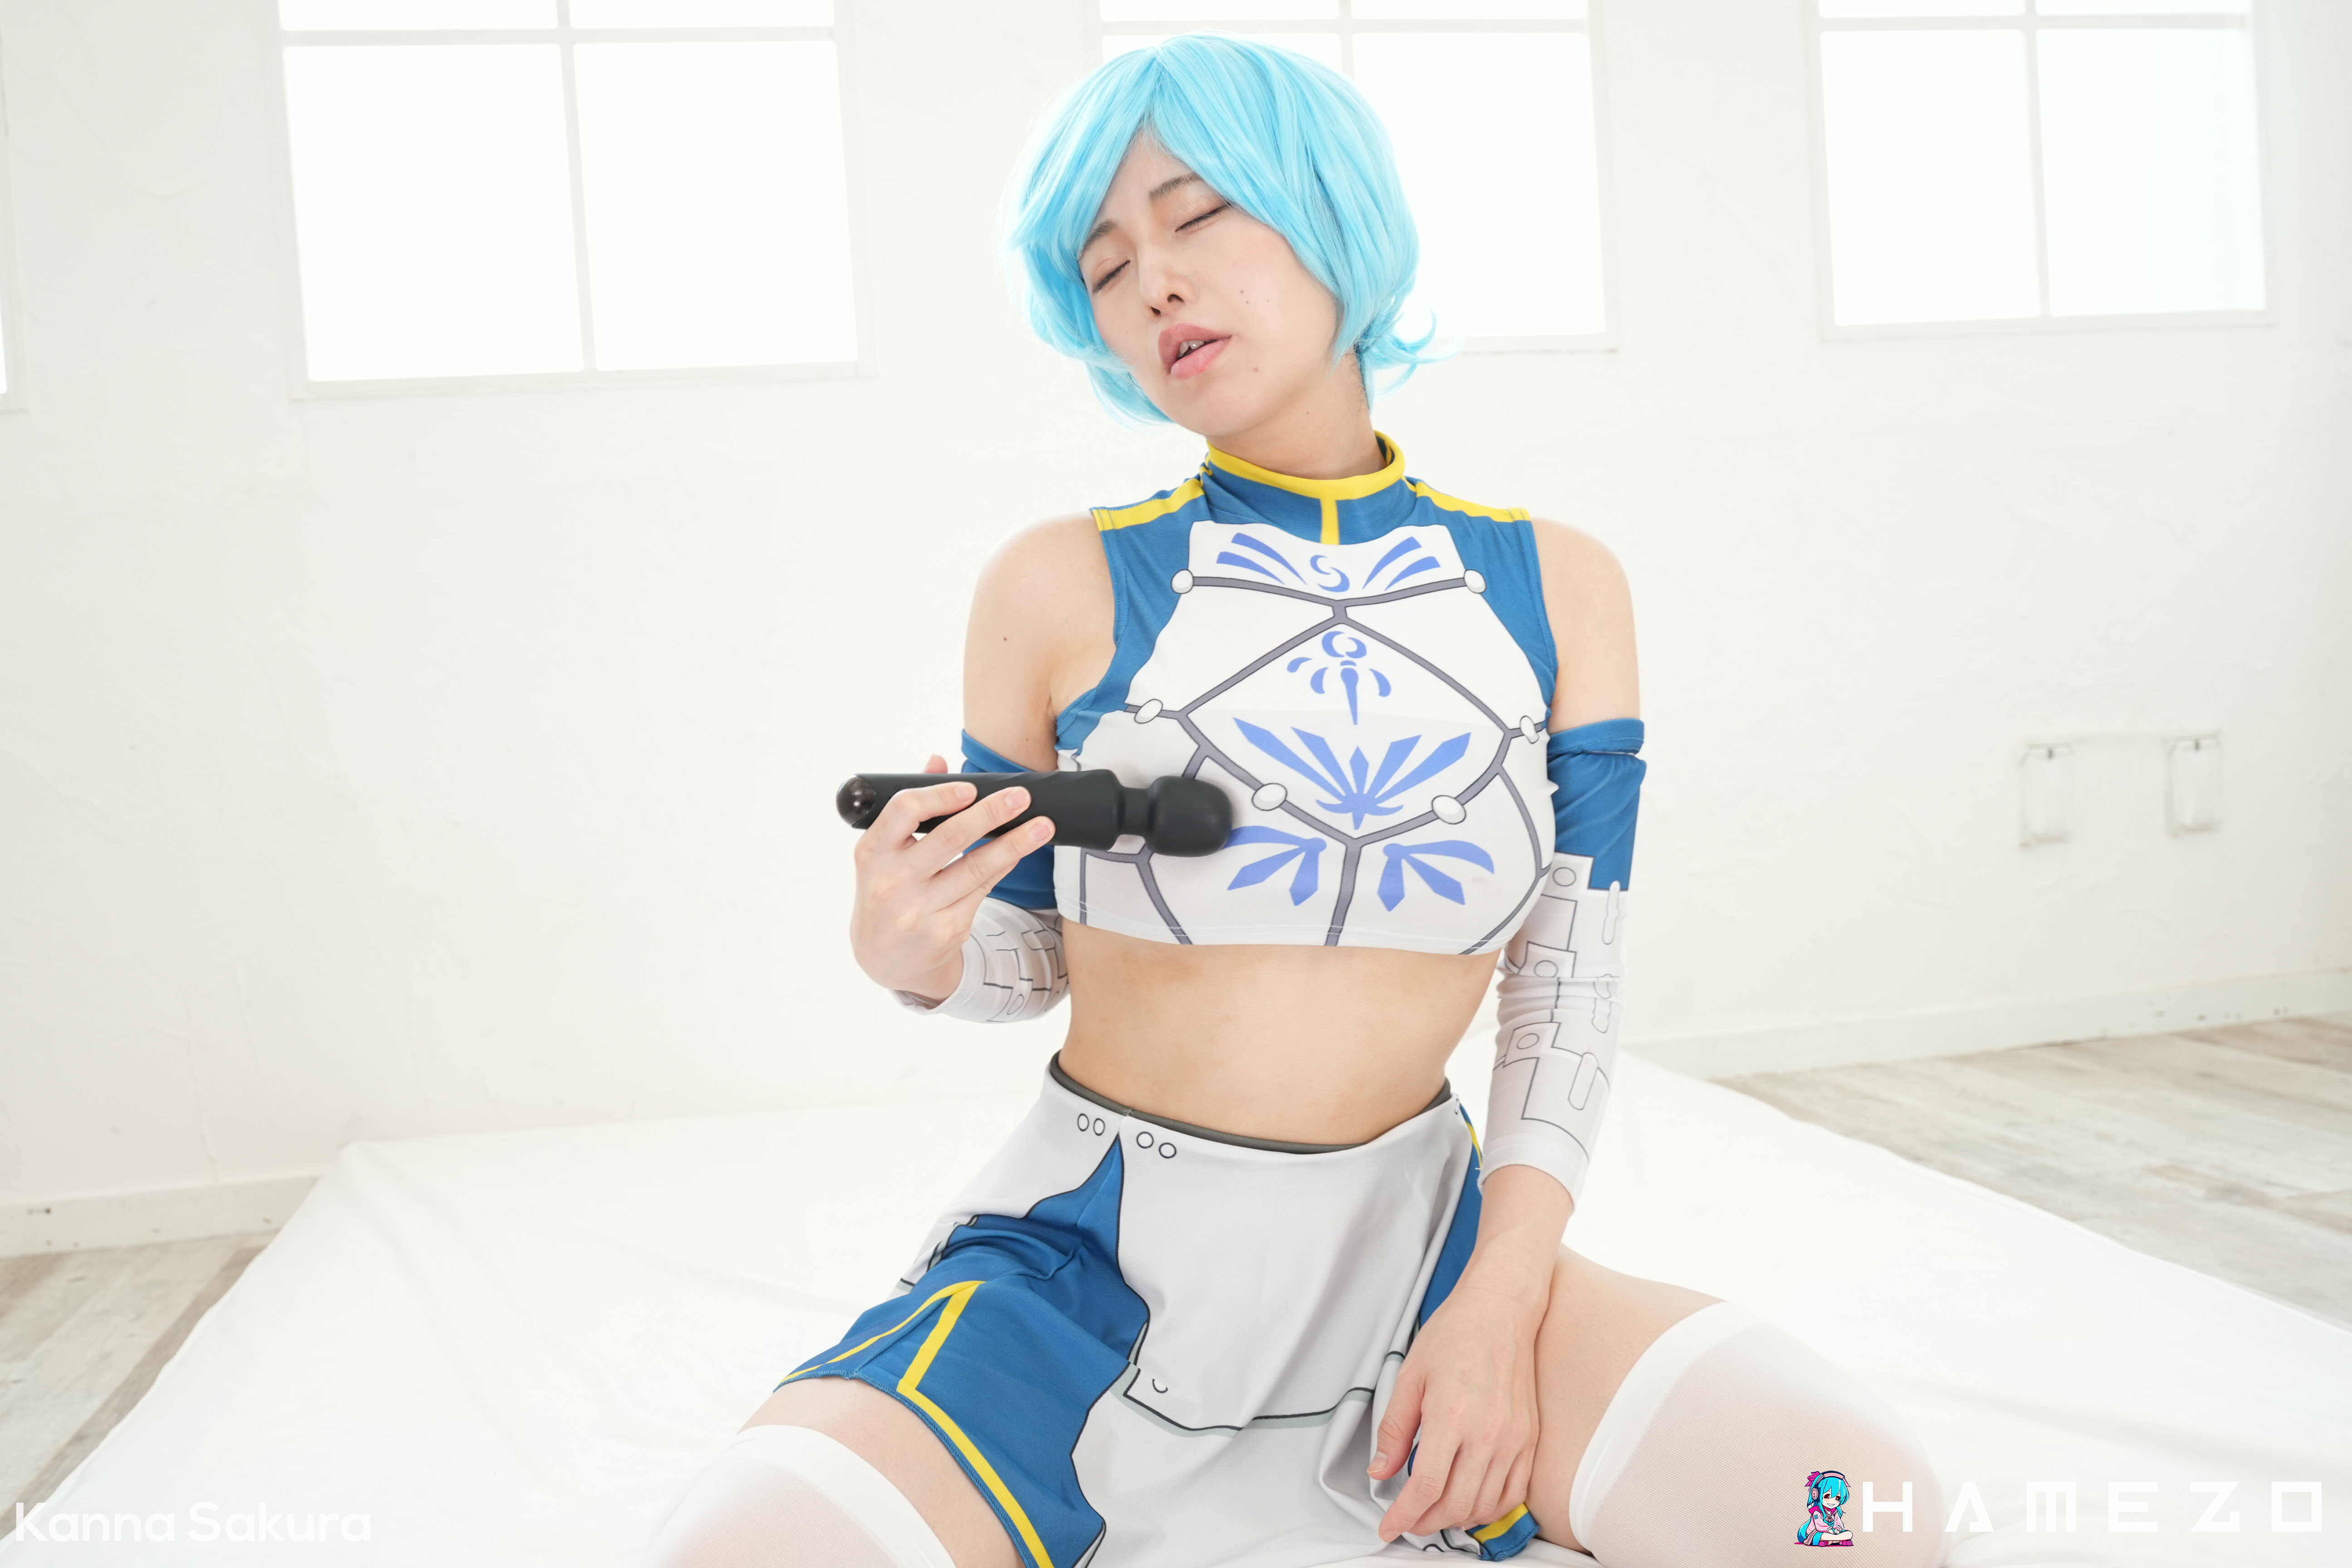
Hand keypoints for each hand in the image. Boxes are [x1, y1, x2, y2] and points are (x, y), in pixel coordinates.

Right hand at [849, 753, 1054, 1001]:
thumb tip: (938, 760)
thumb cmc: (887, 890)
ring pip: (976, 868)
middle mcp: (892, 881)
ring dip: (1014, 843)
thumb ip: (910, 806)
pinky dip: (1004, 867)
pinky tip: (1021, 851)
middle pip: (950, 838)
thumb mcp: (884, 851)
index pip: (905, 810)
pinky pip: (983, 890)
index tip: (971, 788)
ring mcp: (918, 909)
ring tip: (1042, 825)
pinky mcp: (945, 930)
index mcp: (872, 852)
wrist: (884, 956)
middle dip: (990, 814)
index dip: (941, 795)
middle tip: (1020, 796)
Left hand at [1370, 1278, 1542, 1543]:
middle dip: (1426, 1523)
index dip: (1404, 1515)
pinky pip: (1514, 1493)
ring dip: (1457, 1519)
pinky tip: (1471, 1503)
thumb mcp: (1409, 1376)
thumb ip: (1394, 1429)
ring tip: (1435, 1513)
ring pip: (1486, 1505)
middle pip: (1456, 1504)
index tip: (1389, 1527)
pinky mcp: (1529, 1440)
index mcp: (1452, 1417)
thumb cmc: (1455, 1335)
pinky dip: (1491, 1509)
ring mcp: (1514, 1440)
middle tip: (1408, 1521)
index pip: (1426, 1487)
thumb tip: (1380, 1471)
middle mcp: (1487, 1434)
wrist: (1500, 1311)